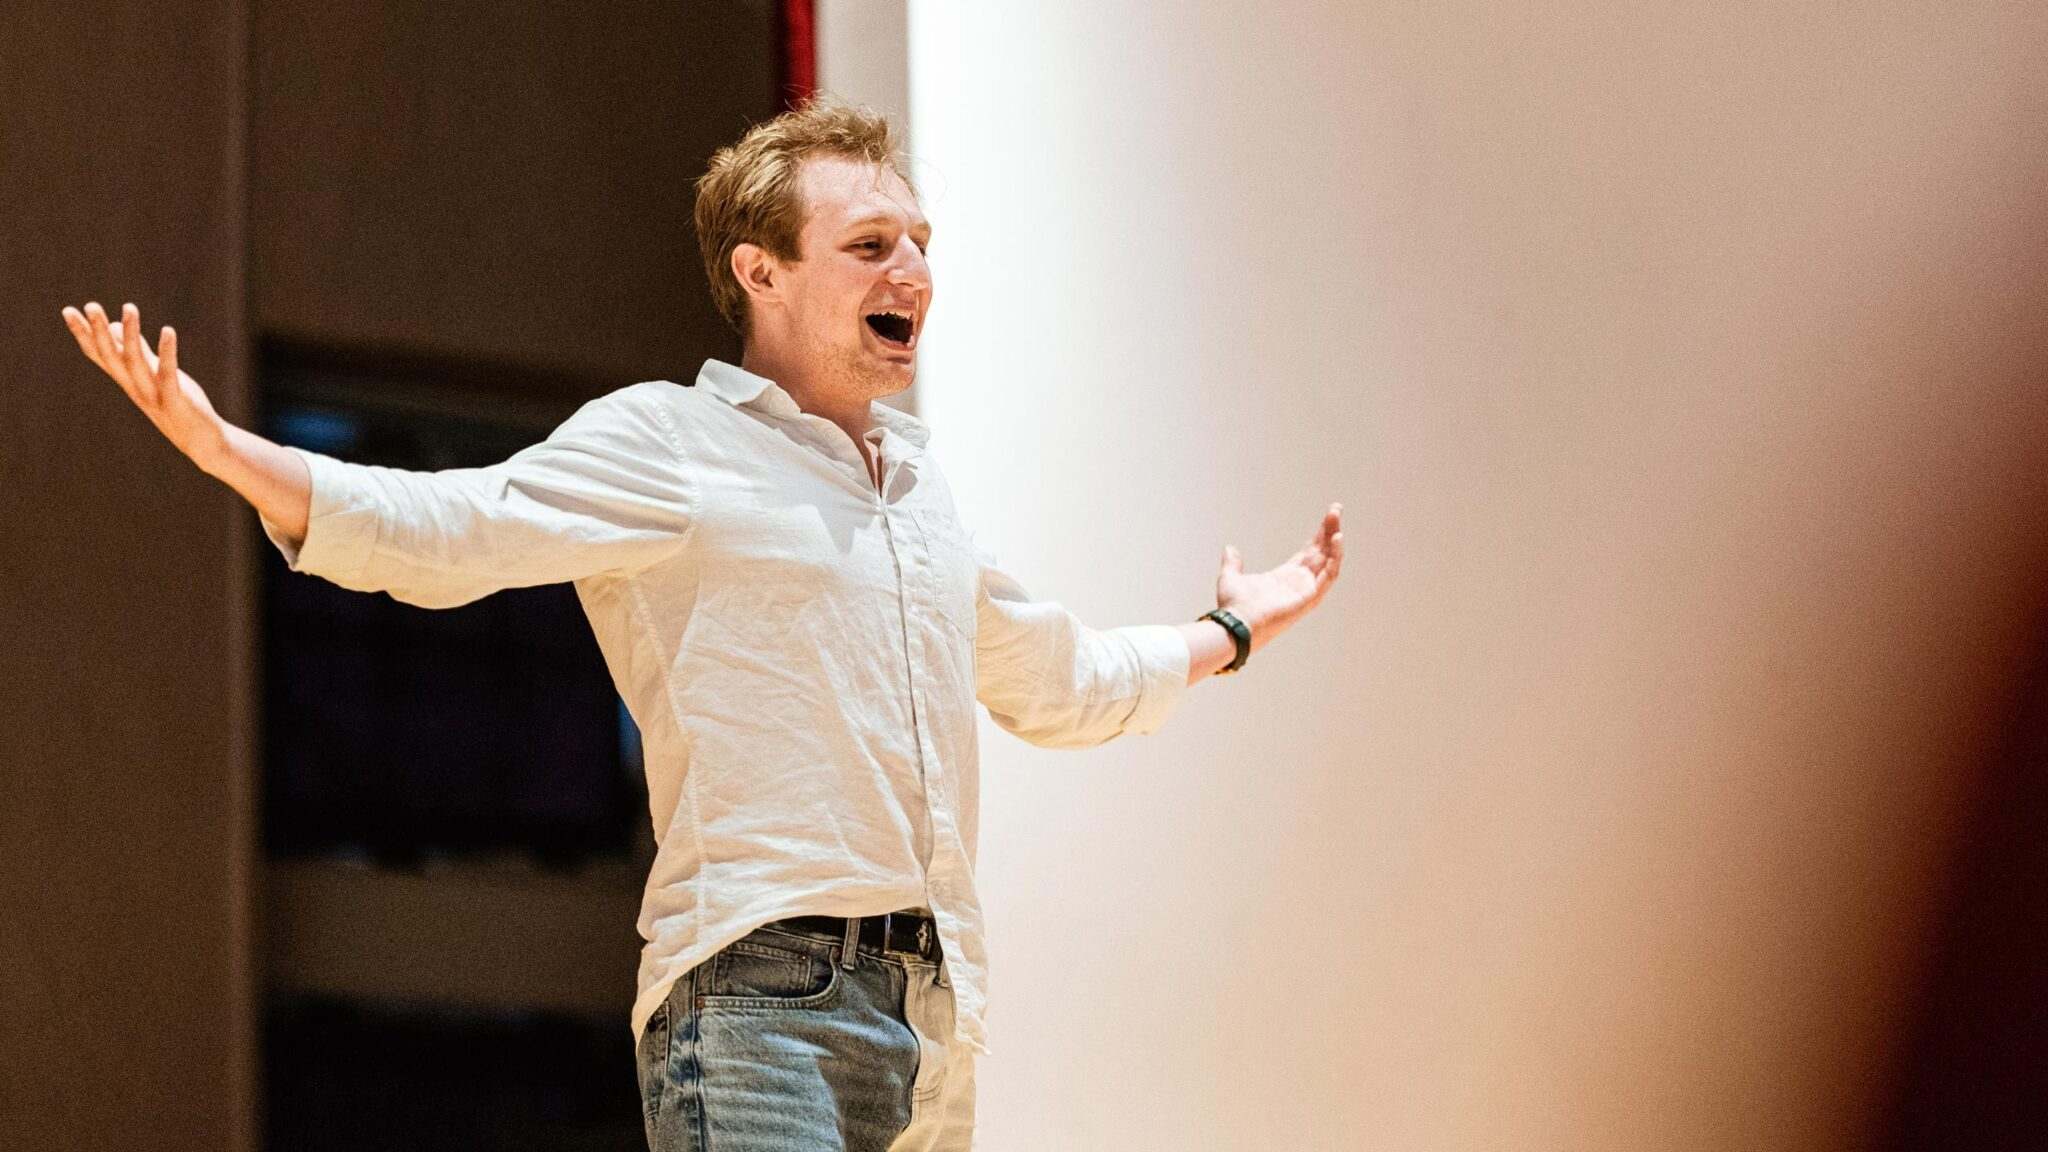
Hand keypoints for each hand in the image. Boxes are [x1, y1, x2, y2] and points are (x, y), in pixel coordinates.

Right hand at [61, 300, 227, 467]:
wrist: (202, 442)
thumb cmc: (176, 404)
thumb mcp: (153, 374)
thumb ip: (137, 351)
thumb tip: (115, 327)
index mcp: (127, 381)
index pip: (100, 355)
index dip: (83, 334)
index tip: (68, 310)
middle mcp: (134, 388)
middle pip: (111, 357)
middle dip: (98, 331)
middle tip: (90, 305)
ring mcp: (153, 395)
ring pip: (135, 363)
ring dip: (130, 335)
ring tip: (129, 307)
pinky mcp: (176, 401)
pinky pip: (168, 375)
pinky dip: (167, 352)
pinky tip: (167, 330)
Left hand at [1216, 502, 1343, 653]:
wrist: (1237, 622)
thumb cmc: (1235, 606)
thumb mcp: (1231, 577)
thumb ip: (1233, 563)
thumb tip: (1230, 549)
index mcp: (1285, 577)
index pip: (1309, 552)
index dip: (1319, 535)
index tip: (1328, 516)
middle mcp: (1299, 583)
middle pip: (1321, 552)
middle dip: (1330, 531)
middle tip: (1336, 509)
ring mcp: (1307, 590)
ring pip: (1328, 561)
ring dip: (1334, 540)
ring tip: (1336, 517)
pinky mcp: (1310, 597)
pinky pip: (1329, 576)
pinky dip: (1335, 558)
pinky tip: (1336, 539)